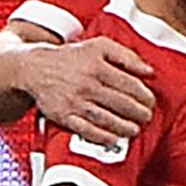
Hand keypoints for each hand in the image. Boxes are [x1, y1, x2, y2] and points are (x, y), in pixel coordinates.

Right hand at [25, 37, 155, 146]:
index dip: (145, 96)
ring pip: (106, 119)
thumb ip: (127, 56)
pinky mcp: (64, 116)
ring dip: (125, 127)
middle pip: (121, 103)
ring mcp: (75, 102)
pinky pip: (86, 130)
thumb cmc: (72, 57)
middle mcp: (86, 85)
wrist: (35, 67)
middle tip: (146, 116)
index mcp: (97, 66)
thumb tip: (149, 71)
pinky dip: (103, 137)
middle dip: (139, 113)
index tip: (150, 102)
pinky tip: (115, 139)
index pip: (130, 85)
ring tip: (134, 129)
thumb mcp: (100, 46)